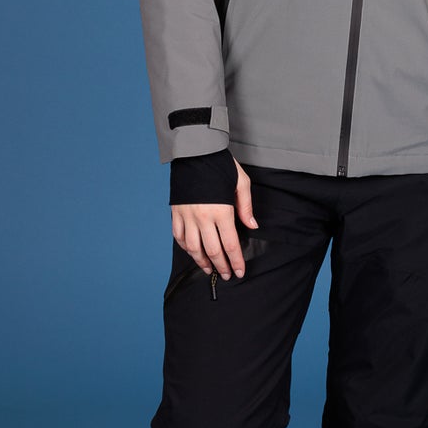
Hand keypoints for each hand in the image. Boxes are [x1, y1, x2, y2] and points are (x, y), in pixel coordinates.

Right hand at [171, 155, 258, 279]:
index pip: (230, 244)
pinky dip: (186, 248)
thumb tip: (252, 226)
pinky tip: (193, 252)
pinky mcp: (176, 212)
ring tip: (210, 269)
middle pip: (213, 250)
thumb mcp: (241, 182)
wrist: (194, 151)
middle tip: (227, 275)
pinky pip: (179, 237)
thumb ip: (246, 206)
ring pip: (194, 248)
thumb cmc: (220, 165)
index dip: (235, 261)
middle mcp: (203, 217)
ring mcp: (187, 216)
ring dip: (202, 262)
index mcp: (221, 211)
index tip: (240, 272)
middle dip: (221, 266)